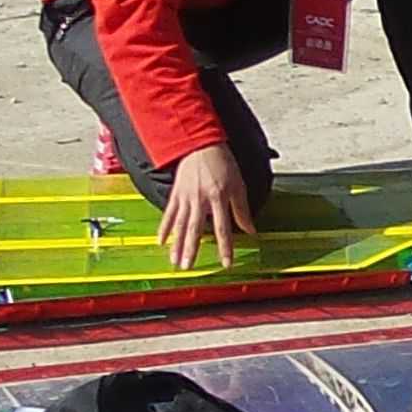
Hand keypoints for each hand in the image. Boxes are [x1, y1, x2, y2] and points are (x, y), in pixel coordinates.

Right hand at [158, 145, 257, 271]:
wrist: (200, 144)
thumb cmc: (222, 163)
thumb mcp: (238, 185)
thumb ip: (242, 210)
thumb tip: (250, 231)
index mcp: (218, 197)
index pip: (223, 228)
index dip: (225, 247)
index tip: (226, 263)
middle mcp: (200, 199)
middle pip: (195, 229)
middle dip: (192, 250)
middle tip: (189, 268)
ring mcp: (186, 197)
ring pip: (180, 225)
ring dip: (177, 244)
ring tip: (175, 261)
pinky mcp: (176, 194)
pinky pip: (169, 214)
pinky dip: (164, 228)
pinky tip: (160, 241)